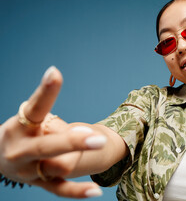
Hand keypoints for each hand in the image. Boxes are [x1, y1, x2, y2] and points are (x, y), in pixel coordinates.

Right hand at [0, 66, 104, 197]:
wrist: (0, 157)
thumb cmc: (22, 131)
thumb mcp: (29, 119)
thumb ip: (48, 113)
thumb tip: (71, 112)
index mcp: (18, 128)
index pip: (34, 108)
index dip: (45, 92)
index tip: (55, 72)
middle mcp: (19, 150)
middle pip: (45, 147)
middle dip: (72, 141)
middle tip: (97, 137)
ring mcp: (28, 170)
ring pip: (54, 168)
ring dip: (76, 158)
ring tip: (101, 144)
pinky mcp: (38, 183)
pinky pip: (59, 190)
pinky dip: (76, 192)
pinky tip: (96, 191)